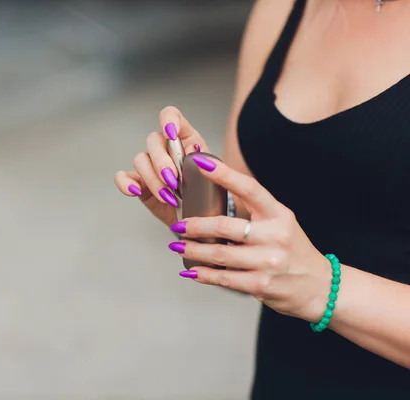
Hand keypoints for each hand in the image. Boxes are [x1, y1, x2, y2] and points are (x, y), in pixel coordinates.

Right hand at [114, 106, 209, 226]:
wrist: (200, 217)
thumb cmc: (209, 194)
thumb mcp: (215, 176)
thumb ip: (206, 163)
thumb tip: (194, 153)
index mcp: (185, 139)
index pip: (171, 116)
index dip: (168, 120)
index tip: (171, 134)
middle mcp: (165, 149)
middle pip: (153, 140)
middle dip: (161, 161)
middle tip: (173, 181)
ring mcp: (150, 166)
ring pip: (140, 160)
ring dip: (153, 179)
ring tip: (168, 197)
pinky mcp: (139, 183)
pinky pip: (123, 177)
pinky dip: (125, 183)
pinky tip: (135, 191)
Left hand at [168, 155, 331, 322]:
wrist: (320, 287)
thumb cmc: (293, 251)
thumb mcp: (280, 223)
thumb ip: (253, 211)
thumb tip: (214, 195)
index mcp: (279, 214)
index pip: (249, 188)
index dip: (224, 175)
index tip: (200, 162)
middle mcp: (275, 236)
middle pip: (225, 226)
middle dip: (195, 226)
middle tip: (179, 225)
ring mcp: (268, 261)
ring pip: (219, 253)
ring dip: (193, 251)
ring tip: (178, 247)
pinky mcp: (261, 284)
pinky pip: (224, 277)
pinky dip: (203, 274)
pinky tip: (191, 271)